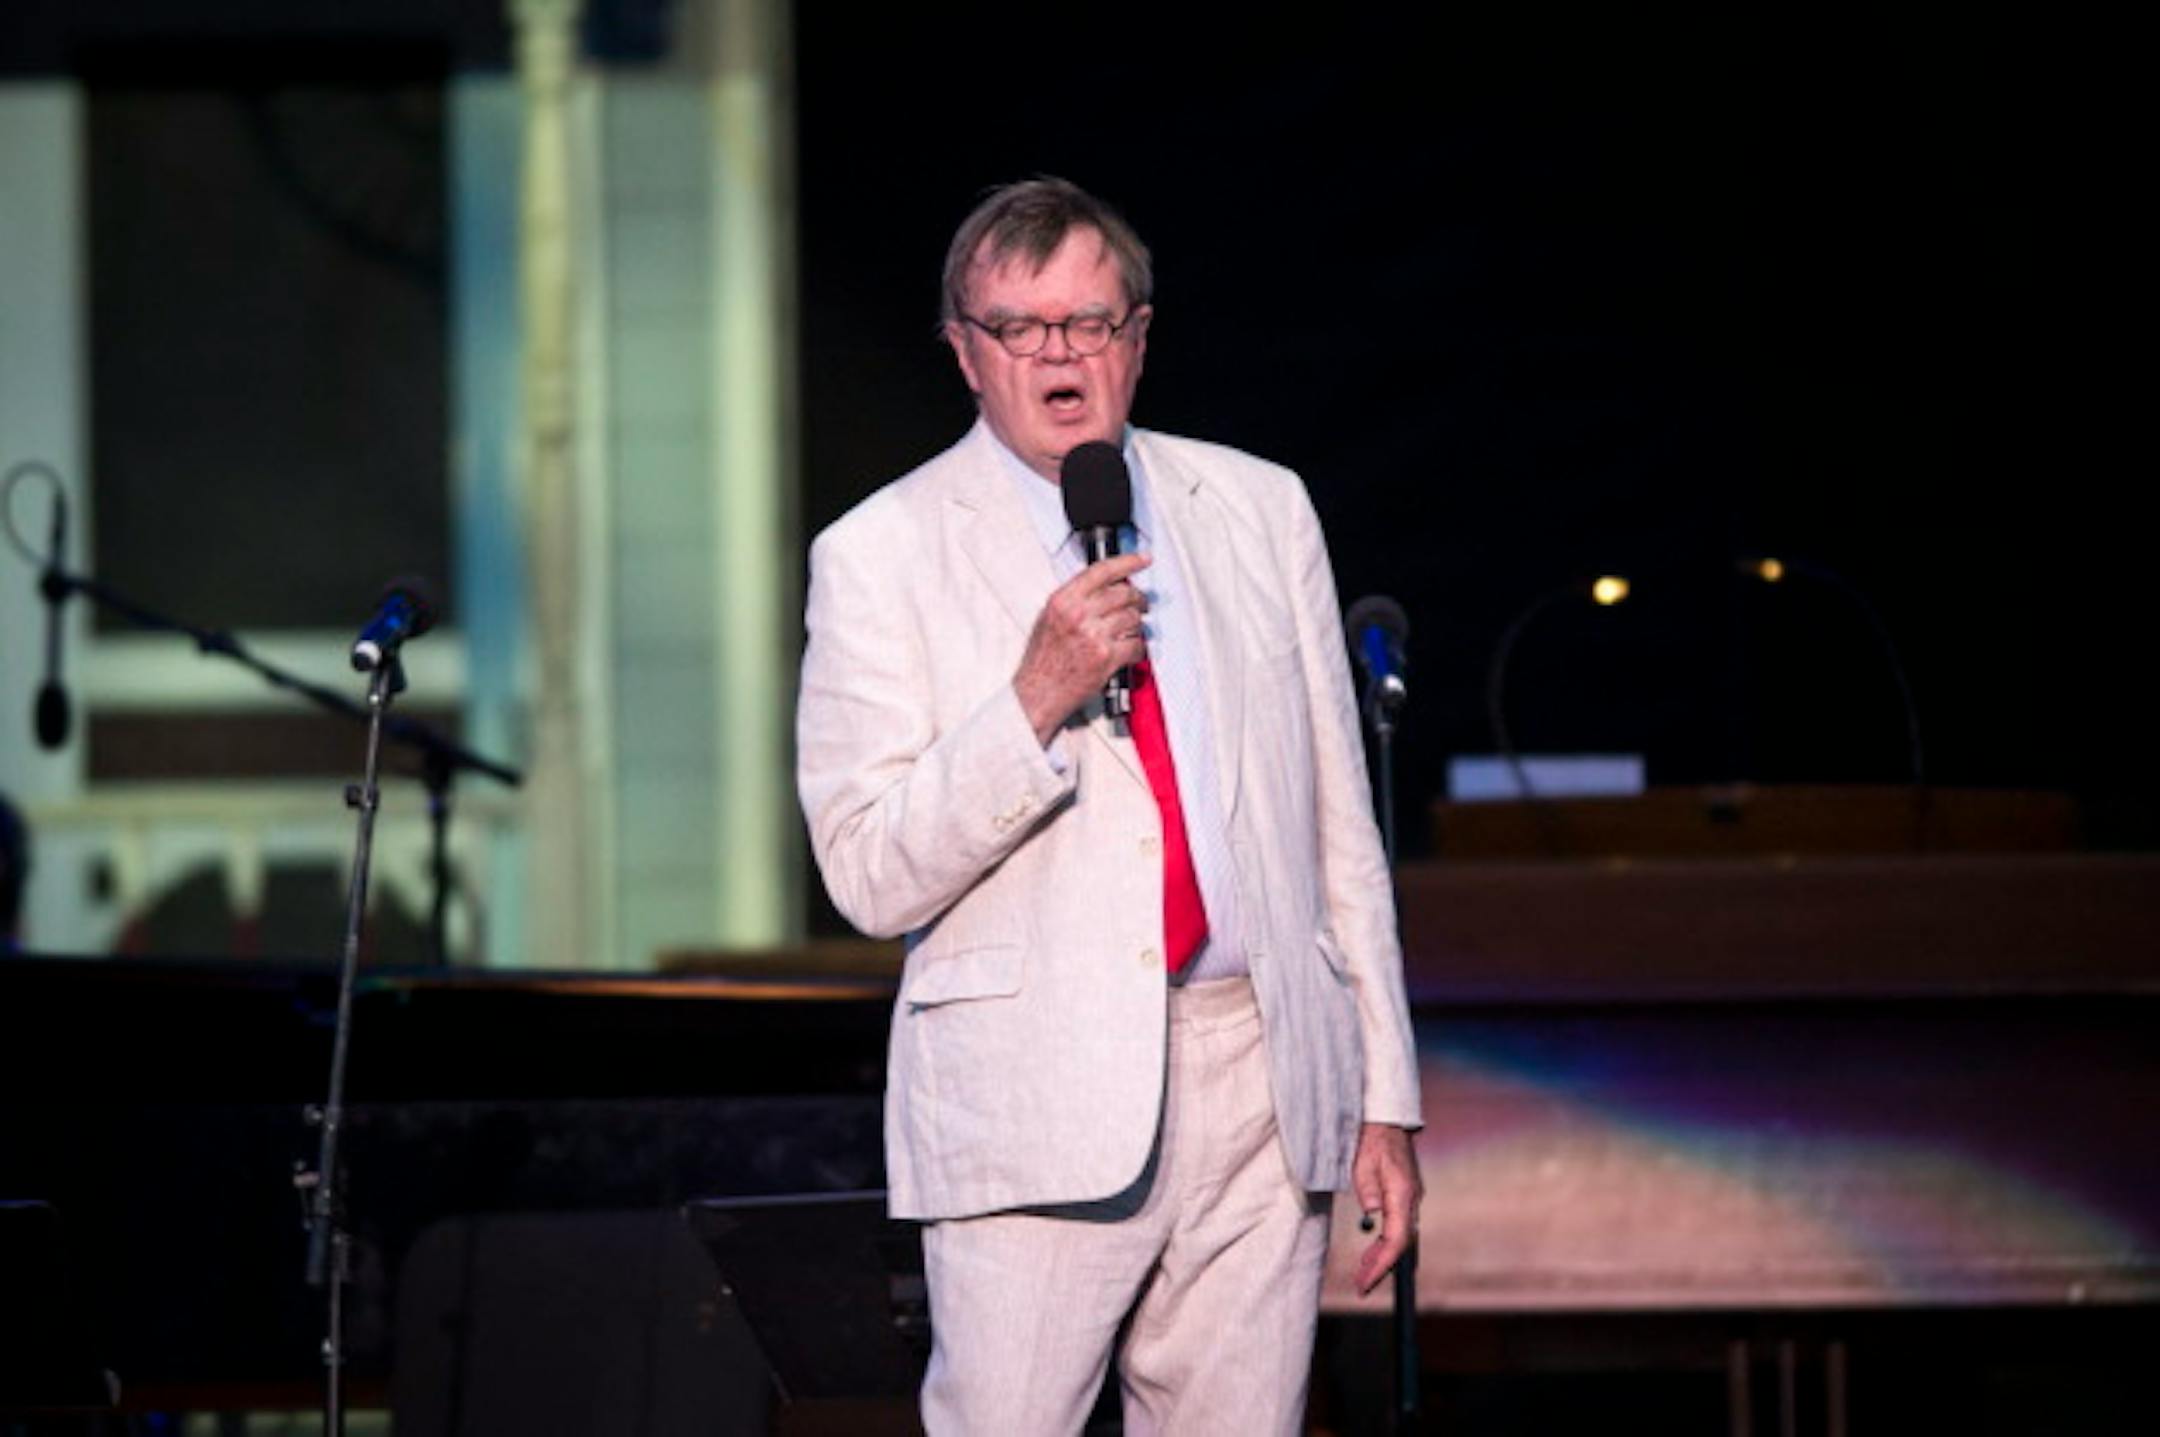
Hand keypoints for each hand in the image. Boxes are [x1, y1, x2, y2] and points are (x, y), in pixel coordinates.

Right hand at [1013, 553, 1151, 743]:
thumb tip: (1106, 587)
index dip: (1127, 562)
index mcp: (1063, 600)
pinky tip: (1130, 652)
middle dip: (1138, 599)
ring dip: (1137, 626)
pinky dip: (1138, 649)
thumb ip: (1075, 600)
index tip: (1142, 559)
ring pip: (1133, 618)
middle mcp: (1078, 614)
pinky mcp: (1106, 657)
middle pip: (1124, 593)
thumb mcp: (1049, 618)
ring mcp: (1094, 635)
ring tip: (1130, 632)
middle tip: (1142, 604)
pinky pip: (1136, 645)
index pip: (1102, 571)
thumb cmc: (1042, 659)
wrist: (1038, 692)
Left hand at [1351, 1122, 1422, 1295]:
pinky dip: (1384, 1243)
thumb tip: (1372, 1213)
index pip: (1396, 1240)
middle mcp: (1412, 1200)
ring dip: (1382, 1257)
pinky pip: (1397, 1227)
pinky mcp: (1405, 1197)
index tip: (1366, 1281)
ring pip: (1400, 1238)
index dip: (1382, 1265)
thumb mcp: (1362, 1160)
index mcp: (1402, 1194)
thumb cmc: (1371, 1137)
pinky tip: (1371, 1251)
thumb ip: (1367, 1187)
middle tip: (1360, 1286)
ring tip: (1361, 1273)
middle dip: (1380, 1268)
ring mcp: (1410, 1199)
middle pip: (1400, 1244)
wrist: (1386, 1119)